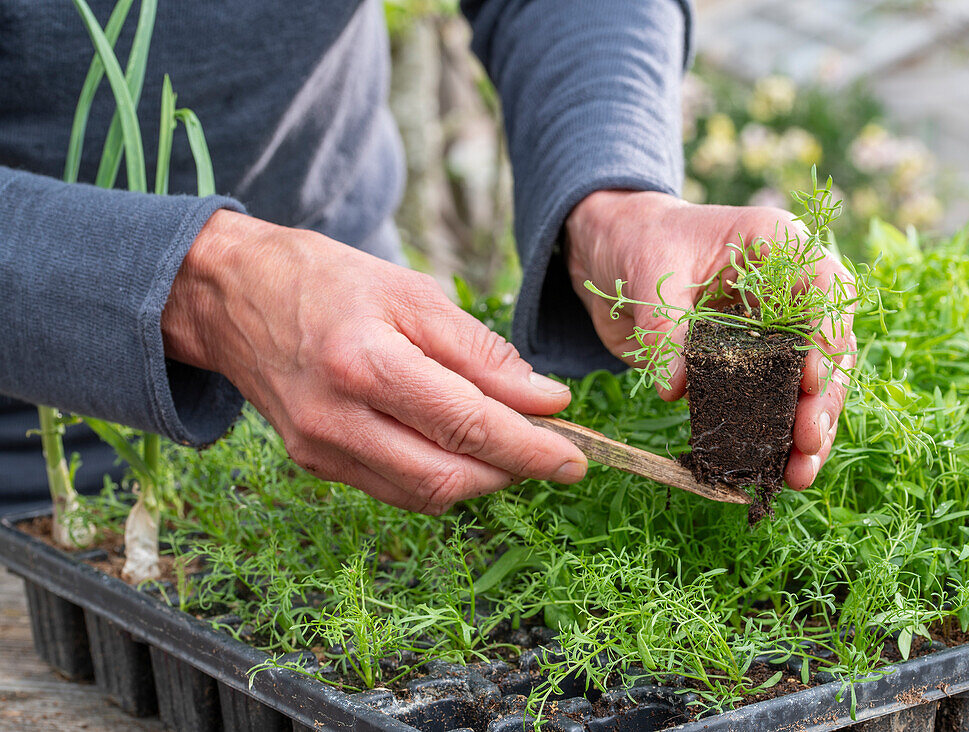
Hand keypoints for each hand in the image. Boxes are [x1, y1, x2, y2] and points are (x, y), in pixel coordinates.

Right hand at [162, 210, 586, 513]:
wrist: (233, 297)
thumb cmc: (329, 281)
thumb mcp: (412, 293)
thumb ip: (482, 351)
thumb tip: (546, 400)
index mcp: (364, 362)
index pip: (468, 425)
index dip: (531, 448)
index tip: (576, 456)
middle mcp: (336, 418)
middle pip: (448, 476)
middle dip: (513, 472)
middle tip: (553, 453)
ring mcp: (320, 449)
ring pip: (423, 494)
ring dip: (481, 480)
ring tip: (512, 448)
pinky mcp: (314, 464)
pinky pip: (394, 489)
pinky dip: (440, 477)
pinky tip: (460, 449)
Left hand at [565, 190, 855, 489]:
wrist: (612, 251)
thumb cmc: (639, 242)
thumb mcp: (649, 273)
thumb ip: (664, 326)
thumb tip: (676, 387)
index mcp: (778, 245)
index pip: (827, 285)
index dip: (827, 332)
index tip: (808, 377)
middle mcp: (788, 290)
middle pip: (830, 346)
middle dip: (823, 398)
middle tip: (808, 440)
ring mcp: (772, 331)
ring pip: (811, 383)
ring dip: (809, 429)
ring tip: (799, 472)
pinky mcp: (750, 365)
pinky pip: (774, 402)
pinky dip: (776, 436)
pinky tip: (776, 470)